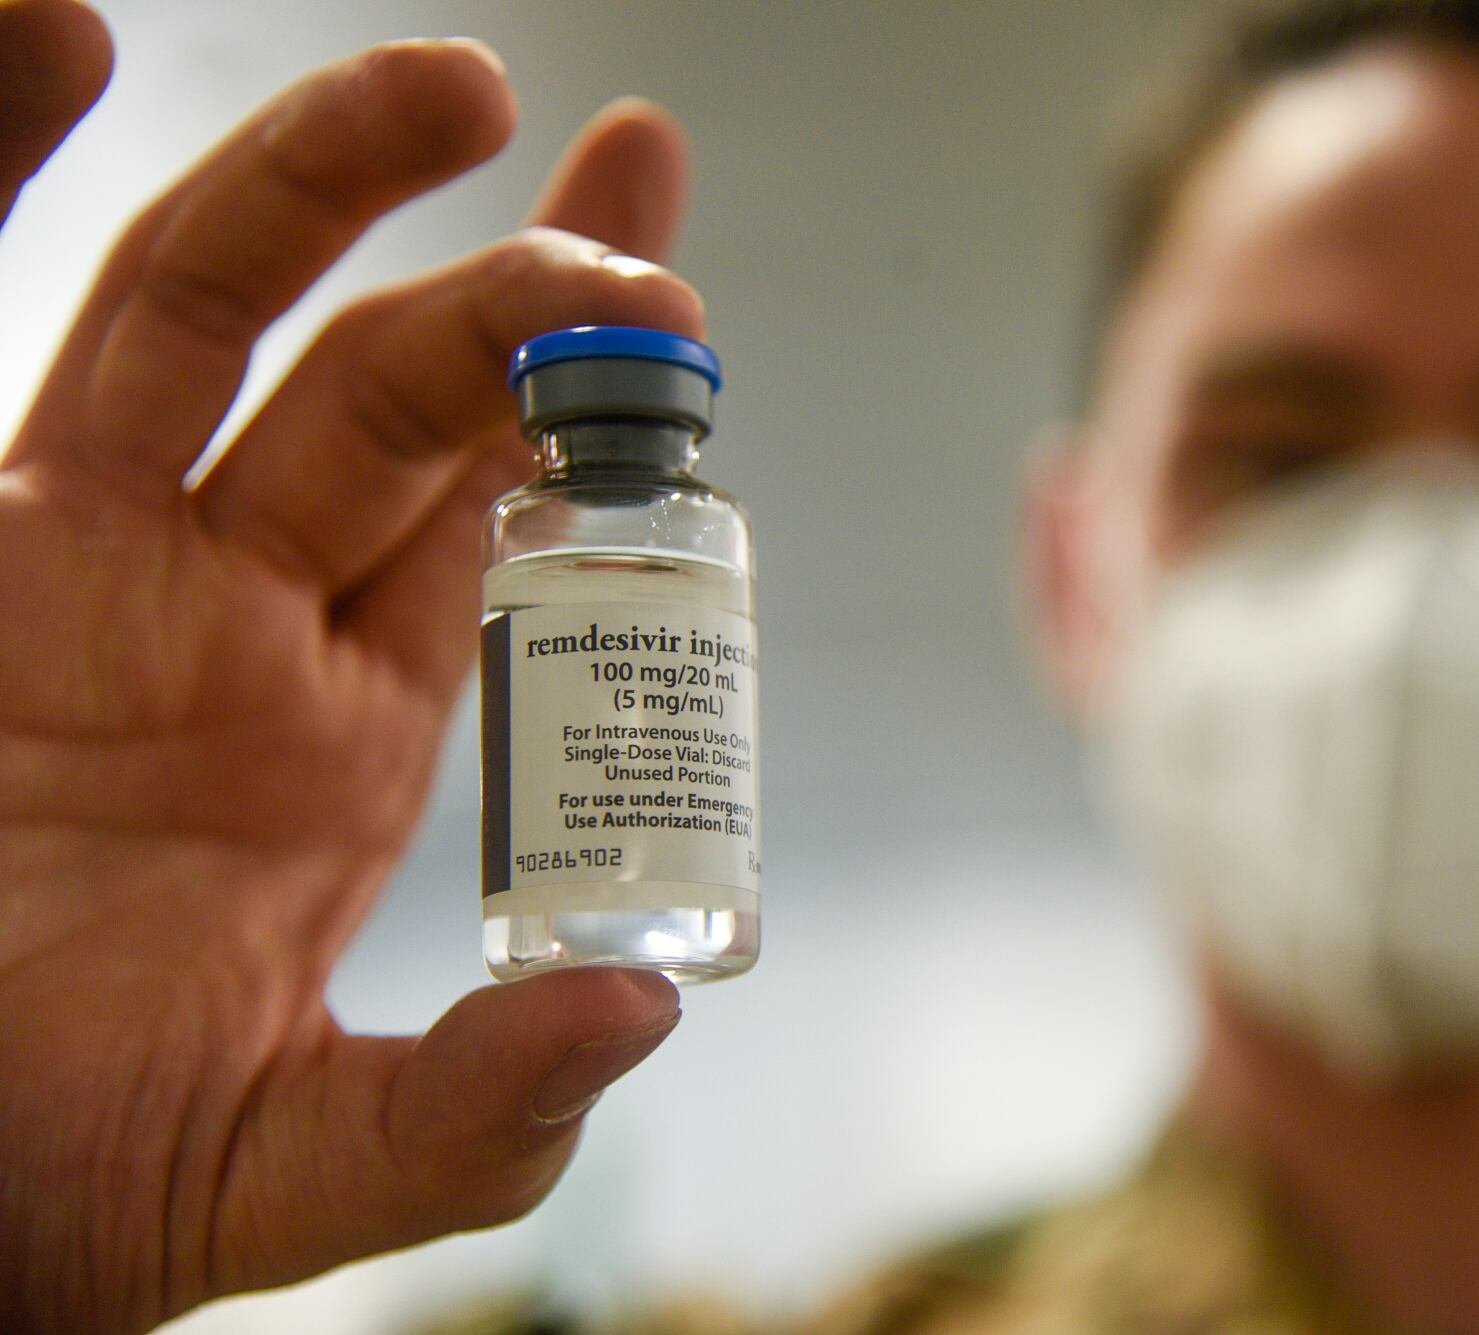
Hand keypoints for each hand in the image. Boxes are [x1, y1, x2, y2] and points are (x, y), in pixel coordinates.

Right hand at [0, 4, 700, 1328]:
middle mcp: (230, 617)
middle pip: (399, 394)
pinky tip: (62, 29)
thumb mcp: (295, 1164)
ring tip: (466, 83)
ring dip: (330, 184)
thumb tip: (645, 1017)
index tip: (692, 297)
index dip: (598, 410)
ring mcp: (81, 558)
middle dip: (526, 300)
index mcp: (344, 733)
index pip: (501, 519)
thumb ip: (472, 1112)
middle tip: (648, 244)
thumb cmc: (59, 1179)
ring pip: (218, 317)